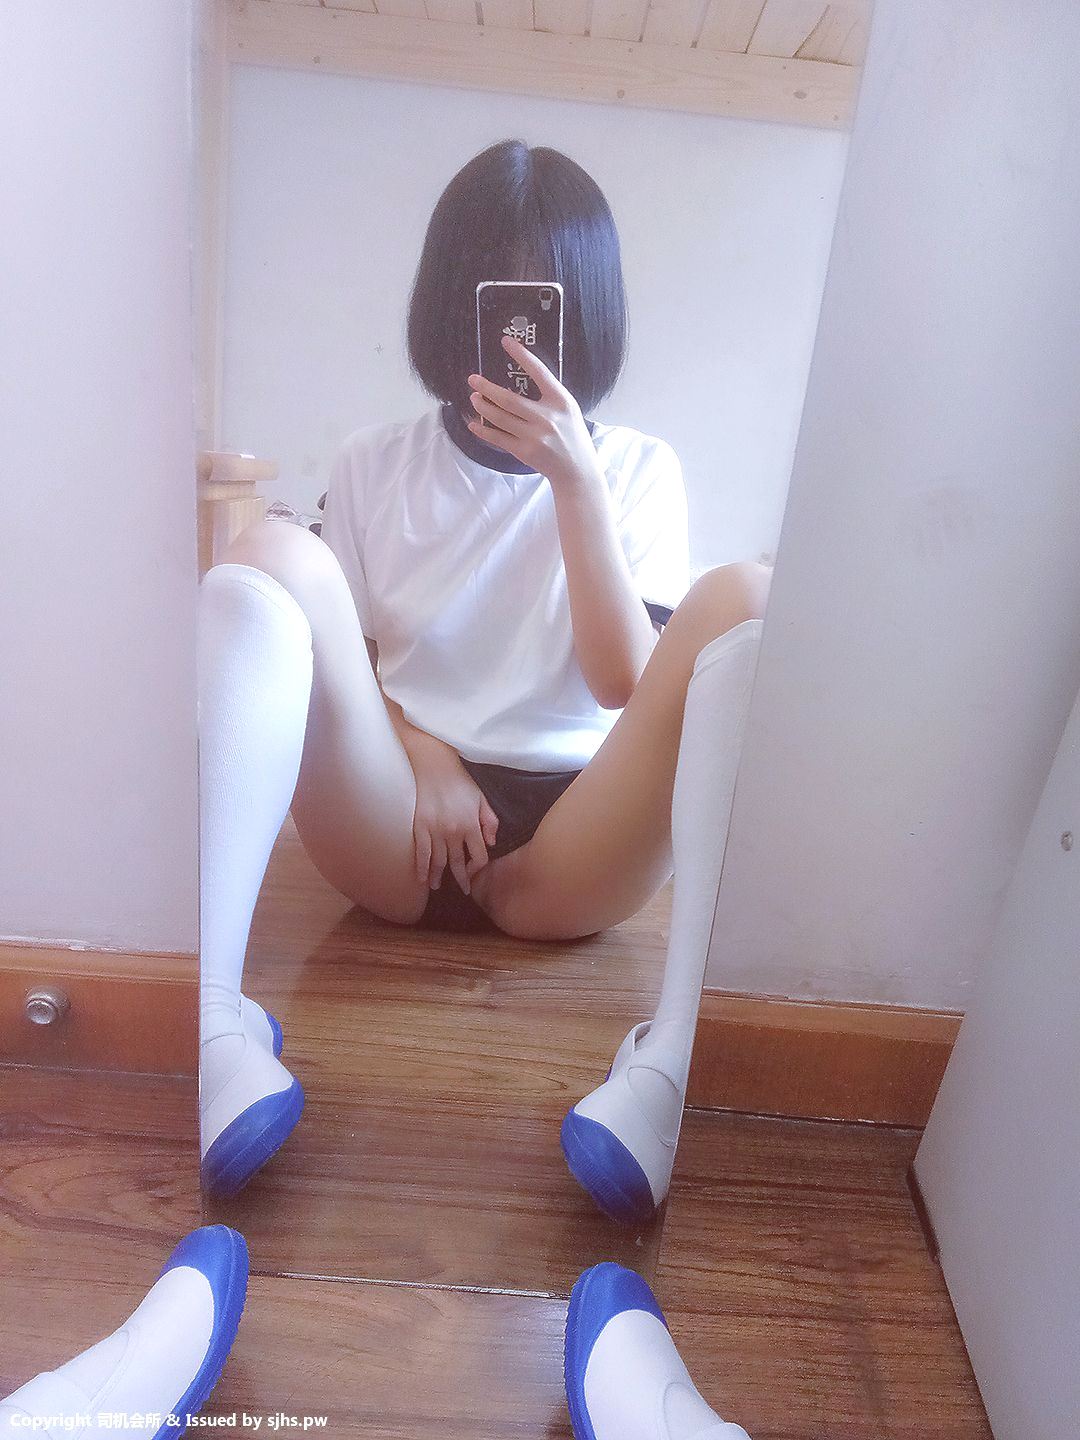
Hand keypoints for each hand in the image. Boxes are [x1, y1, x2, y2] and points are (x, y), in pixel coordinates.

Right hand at [408, 740, 498, 893]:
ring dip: (439, 877)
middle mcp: (455, 831)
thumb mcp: (481, 798)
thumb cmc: (459, 781)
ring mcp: (436, 831)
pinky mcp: (420, 827)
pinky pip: (422, 854)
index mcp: (471, 824)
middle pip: (458, 863)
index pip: (479, 856)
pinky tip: (422, 878)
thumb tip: (491, 842)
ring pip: (439, 862)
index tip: (474, 871)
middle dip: (461, 879)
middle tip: (462, 890)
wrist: (434, 765)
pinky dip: (422, 868)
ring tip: (437, 886)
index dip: (477, 867)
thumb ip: (489, 821)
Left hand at [466, 337, 600, 490]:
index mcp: (561, 401)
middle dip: (487, 387)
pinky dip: (483, 431)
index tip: (505, 341)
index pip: (539, 372)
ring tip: (474, 398)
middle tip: (473, 379)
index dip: (521, 355)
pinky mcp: (525, 452)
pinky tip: (474, 424)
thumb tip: (518, 379)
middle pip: (509, 399)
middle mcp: (548, 417)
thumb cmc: (572, 436)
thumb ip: (548, 395)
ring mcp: (535, 436)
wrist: (577, 470)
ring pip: (500, 418)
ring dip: (483, 407)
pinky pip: (498, 438)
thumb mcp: (568, 409)